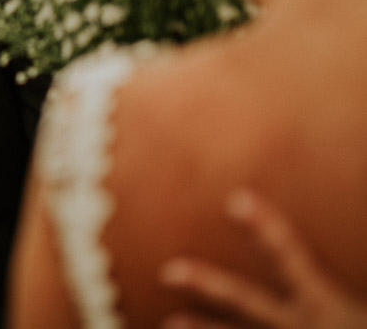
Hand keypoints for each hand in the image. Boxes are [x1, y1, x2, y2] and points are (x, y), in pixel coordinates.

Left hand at [160, 189, 366, 327]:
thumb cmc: (365, 318)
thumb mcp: (365, 295)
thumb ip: (345, 260)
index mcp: (328, 305)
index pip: (293, 258)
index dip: (266, 229)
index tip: (237, 199)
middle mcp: (305, 327)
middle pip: (247, 302)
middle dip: (208, 284)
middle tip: (168, 270)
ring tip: (170, 322)